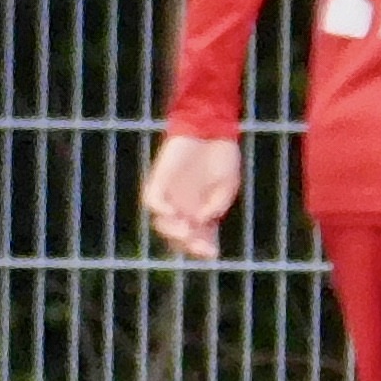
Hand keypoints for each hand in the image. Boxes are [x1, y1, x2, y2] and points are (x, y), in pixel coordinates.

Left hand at [143, 132, 241, 259]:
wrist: (212, 127)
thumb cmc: (222, 155)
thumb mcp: (228, 184)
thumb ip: (218, 203)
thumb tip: (204, 219)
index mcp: (202, 212)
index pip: (199, 239)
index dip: (203, 249)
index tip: (212, 253)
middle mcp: (183, 207)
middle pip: (178, 237)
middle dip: (187, 245)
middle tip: (197, 243)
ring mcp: (170, 195)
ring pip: (161, 224)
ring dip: (171, 231)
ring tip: (186, 230)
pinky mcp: (158, 179)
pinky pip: (151, 200)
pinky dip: (159, 208)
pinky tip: (172, 211)